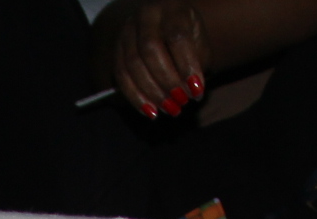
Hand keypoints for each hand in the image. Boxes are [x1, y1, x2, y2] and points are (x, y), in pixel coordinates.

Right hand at [105, 0, 209, 116]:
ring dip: (151, 92)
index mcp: (172, 9)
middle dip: (166, 80)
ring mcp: (128, 31)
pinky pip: (121, 75)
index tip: (197, 91)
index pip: (177, 36)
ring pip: (132, 63)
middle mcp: (146, 15)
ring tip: (169, 109)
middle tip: (181, 102)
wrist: (166, 26)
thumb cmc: (188, 37)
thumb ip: (198, 63)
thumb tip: (192, 91)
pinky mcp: (117, 49)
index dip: (186, 65)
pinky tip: (150, 111)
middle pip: (150, 49)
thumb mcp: (199, 42)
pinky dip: (135, 97)